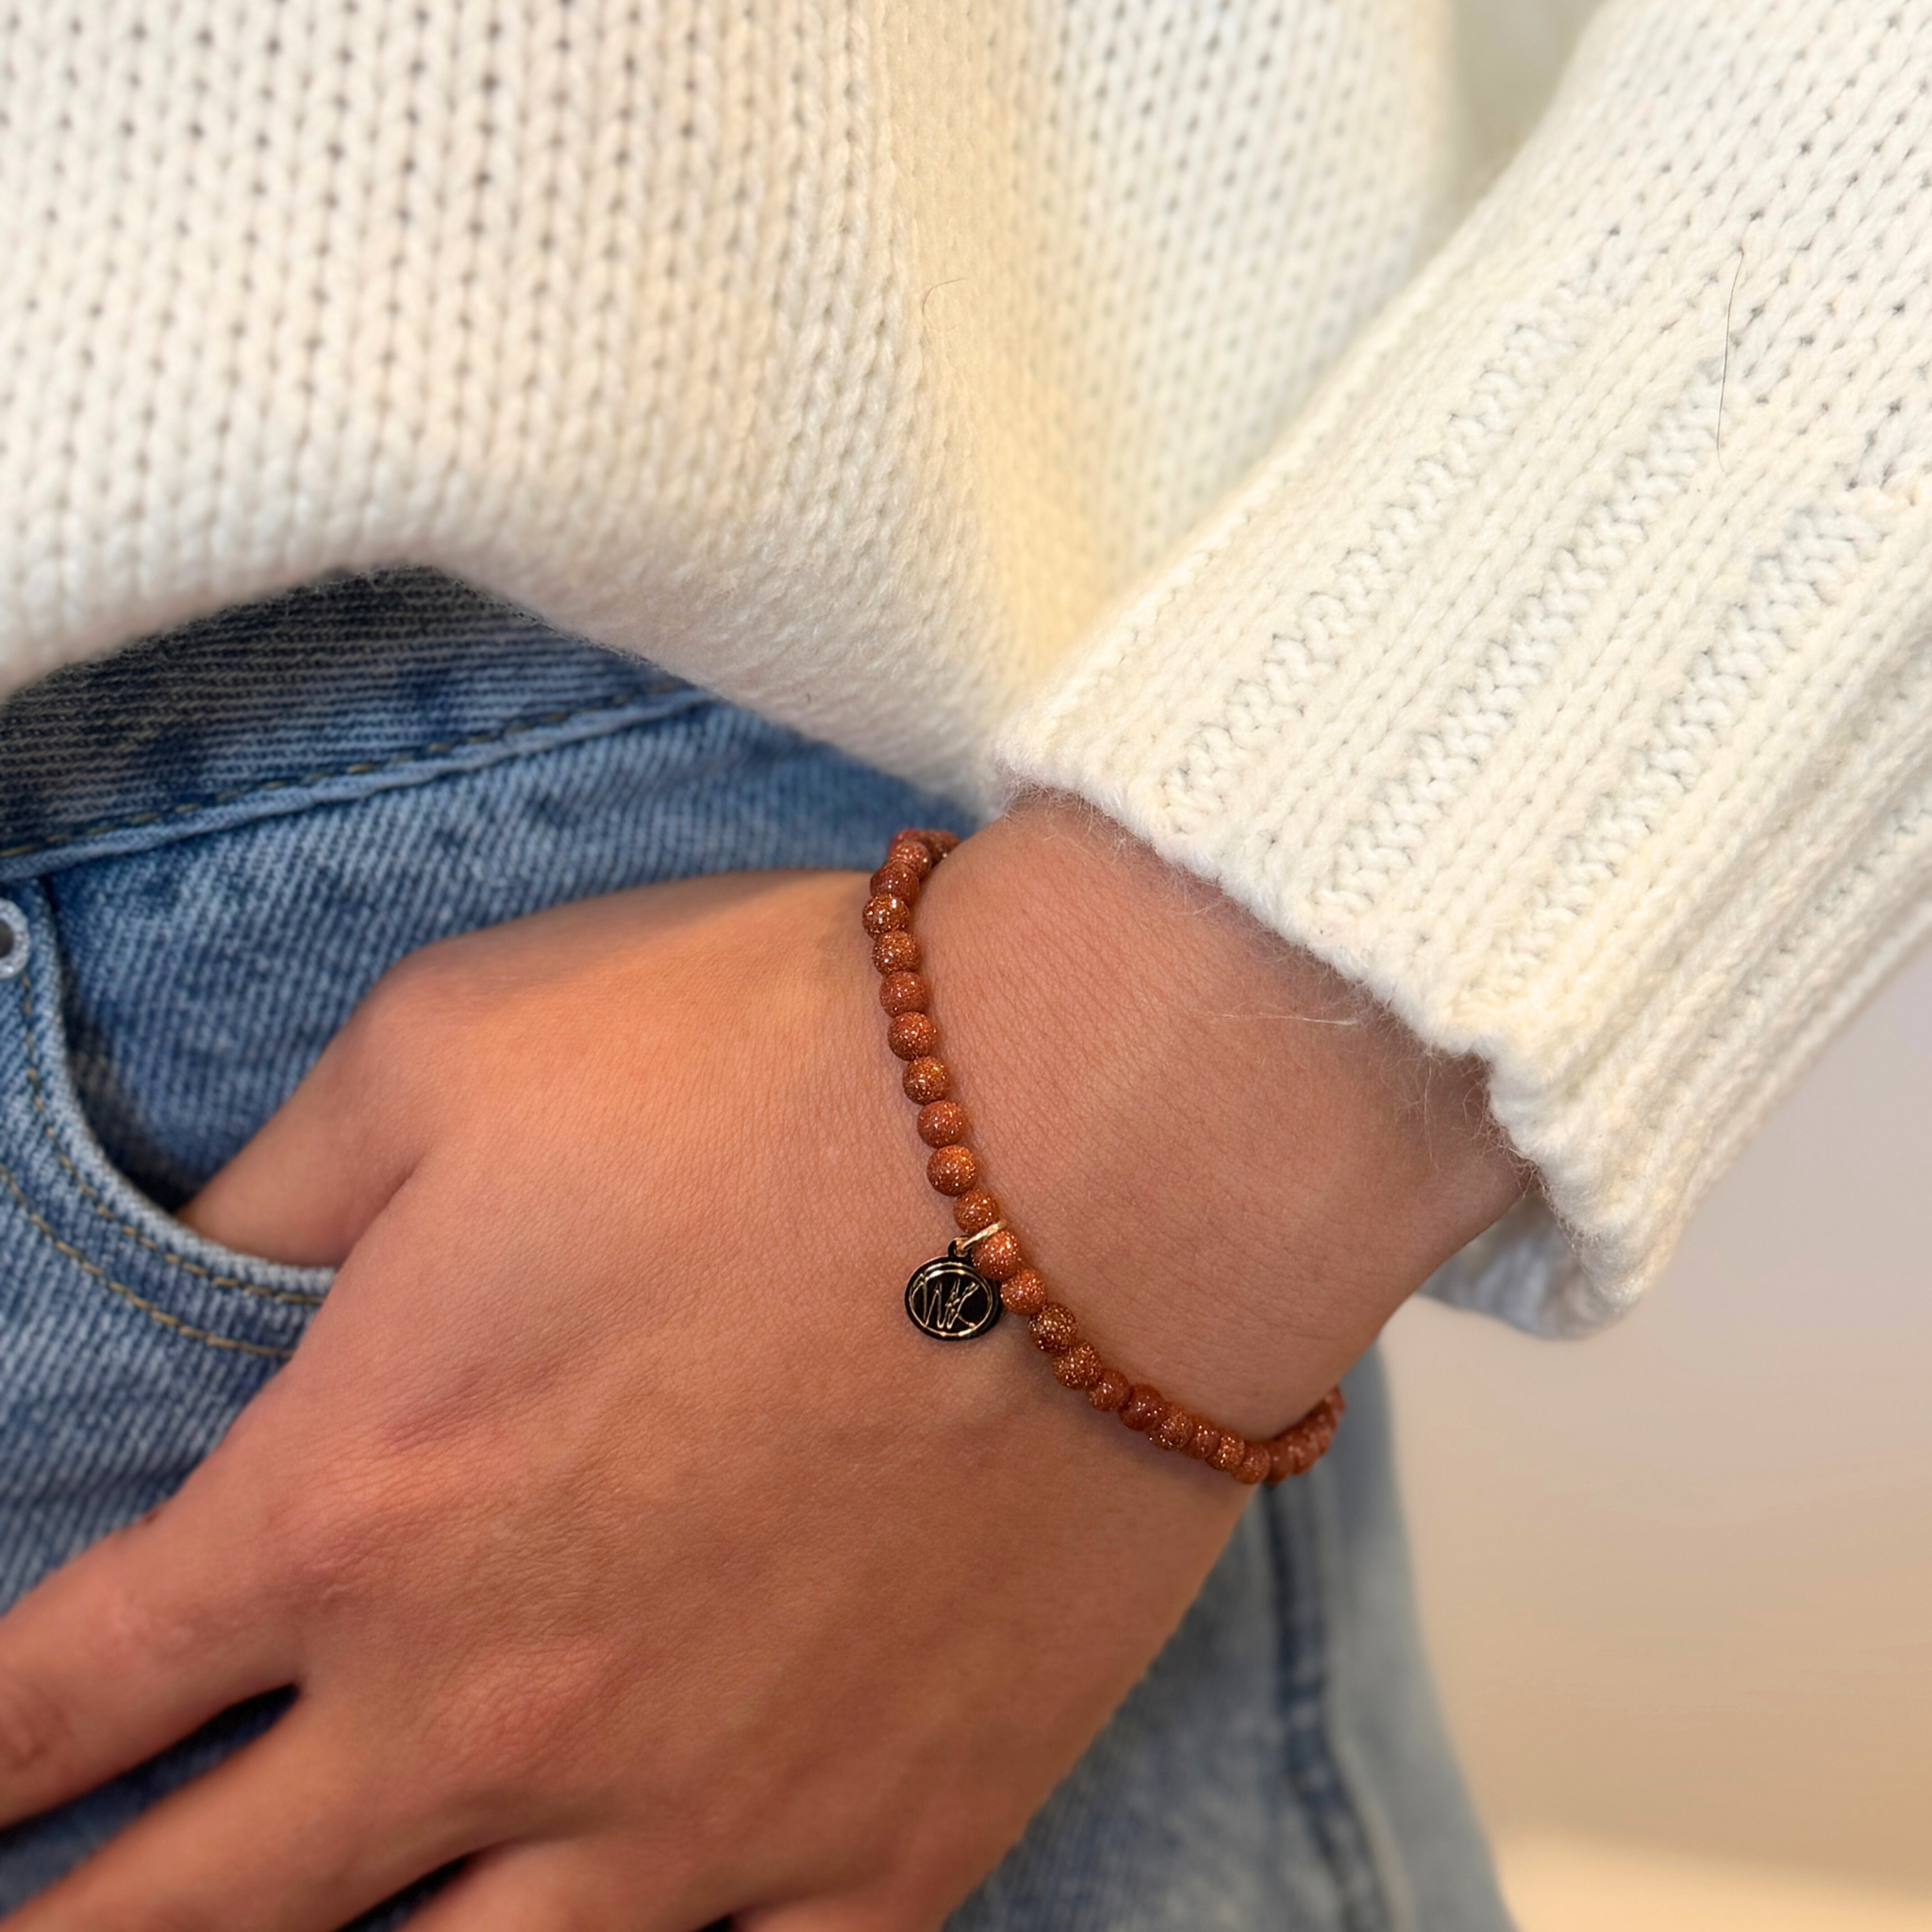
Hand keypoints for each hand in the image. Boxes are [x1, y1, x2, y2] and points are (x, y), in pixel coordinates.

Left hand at [0, 800, 1520, 1928]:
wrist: (1115, 1134)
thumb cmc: (784, 1059)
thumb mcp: (459, 1042)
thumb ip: (281, 1190)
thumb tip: (196, 1273)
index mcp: (356, 1505)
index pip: (50, 1701)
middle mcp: (498, 1706)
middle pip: (188, 1919)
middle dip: (81, 1927)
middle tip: (58, 1917)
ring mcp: (702, 1812)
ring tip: (313, 1929)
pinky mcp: (894, 1837)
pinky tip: (614, 1927)